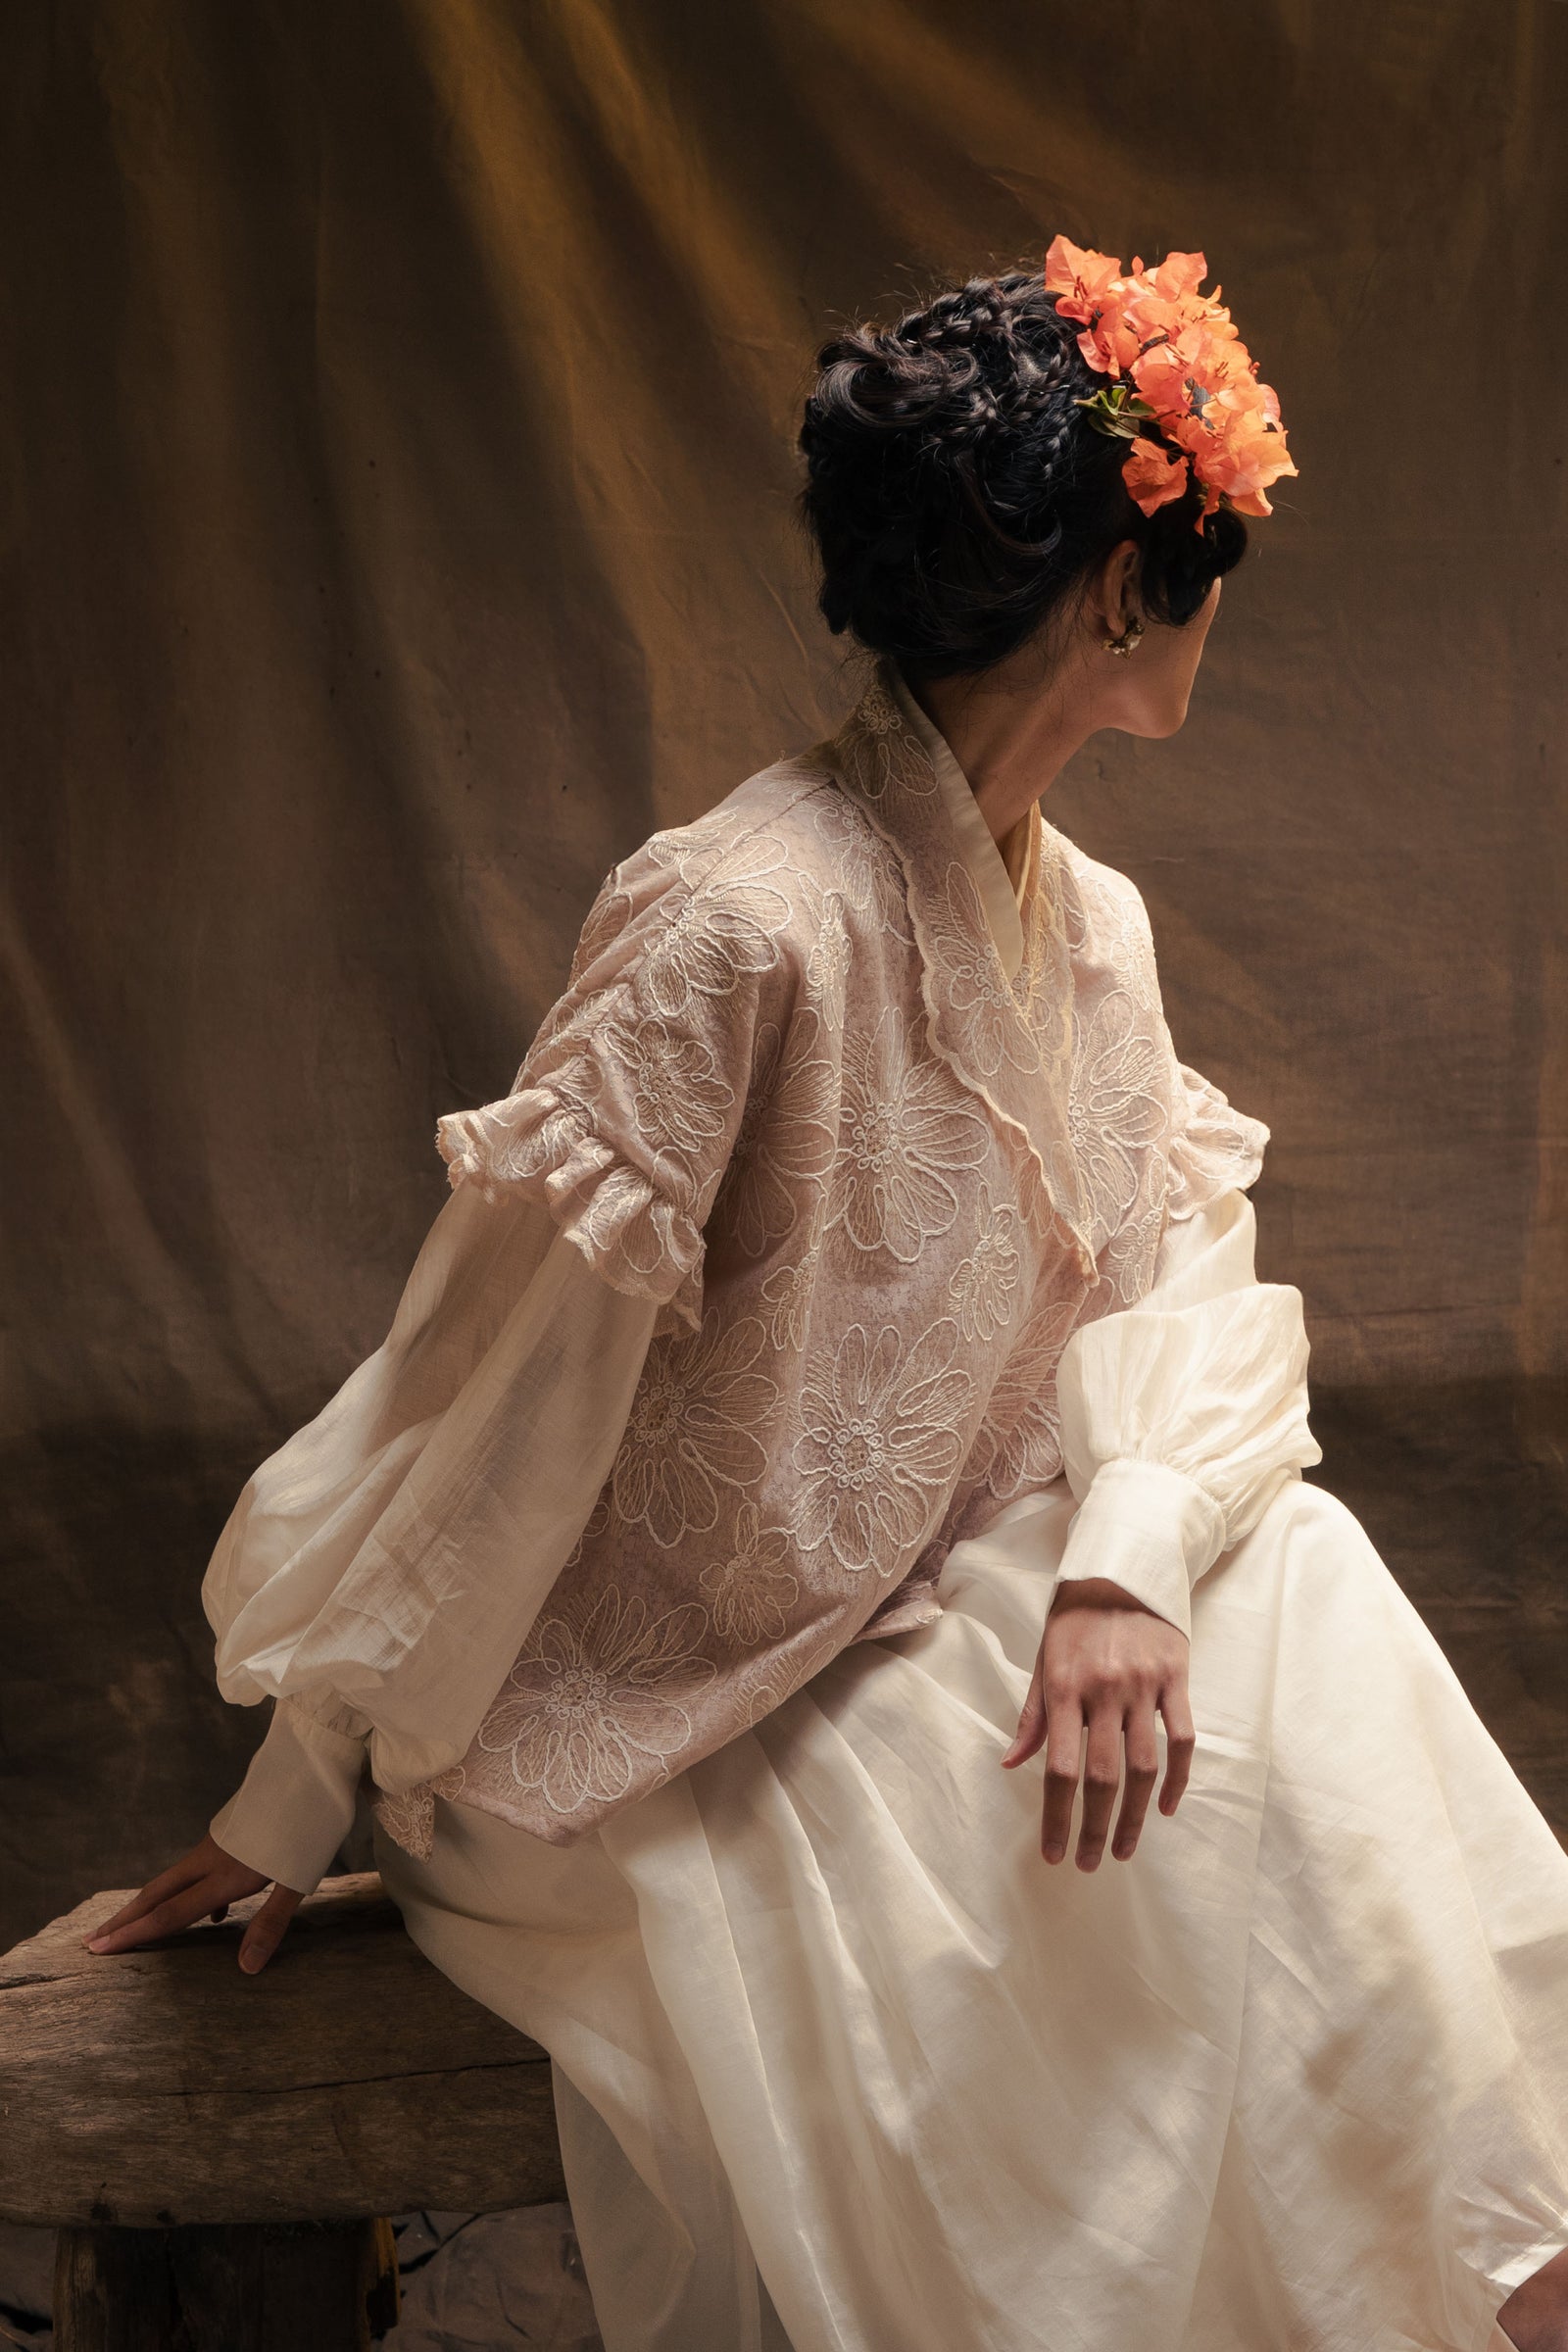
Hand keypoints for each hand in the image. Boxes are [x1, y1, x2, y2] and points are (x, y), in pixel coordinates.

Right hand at [81, 1833, 309, 1972]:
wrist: (312, 1766)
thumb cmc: (310, 1825)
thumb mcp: (297, 1879)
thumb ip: (270, 1922)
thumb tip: (247, 1968)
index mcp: (224, 1875)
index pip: (168, 1913)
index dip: (132, 1933)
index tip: (97, 1948)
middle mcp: (212, 1858)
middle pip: (158, 1893)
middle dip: (125, 1919)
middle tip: (92, 1940)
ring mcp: (220, 1843)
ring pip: (176, 1879)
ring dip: (153, 1904)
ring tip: (136, 1925)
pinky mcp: (232, 1834)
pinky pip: (201, 1870)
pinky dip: (192, 1892)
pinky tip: (216, 1912)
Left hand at [1000, 1576, 1194, 1868]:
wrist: (1122, 1571)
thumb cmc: (1075, 1623)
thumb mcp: (1043, 1662)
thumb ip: (1032, 1716)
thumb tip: (1010, 1763)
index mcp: (1064, 1688)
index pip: (1058, 1767)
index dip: (1056, 1816)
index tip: (1053, 1853)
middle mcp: (1104, 1690)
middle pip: (1102, 1776)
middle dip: (1096, 1828)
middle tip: (1089, 1864)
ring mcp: (1143, 1686)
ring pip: (1144, 1766)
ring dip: (1135, 1816)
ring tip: (1125, 1850)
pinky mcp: (1176, 1679)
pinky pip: (1181, 1739)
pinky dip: (1177, 1779)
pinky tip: (1165, 1808)